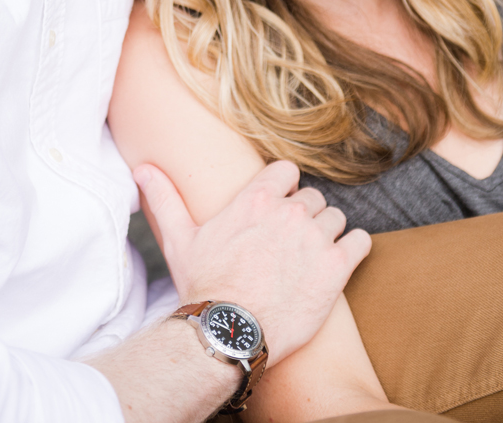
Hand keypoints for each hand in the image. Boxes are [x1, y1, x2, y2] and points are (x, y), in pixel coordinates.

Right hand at [134, 160, 370, 364]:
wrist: (230, 334)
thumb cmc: (204, 288)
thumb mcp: (181, 240)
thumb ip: (166, 199)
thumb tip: (143, 169)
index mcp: (256, 199)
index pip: (287, 171)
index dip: (286, 188)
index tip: (280, 207)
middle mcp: (289, 212)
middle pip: (313, 198)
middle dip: (305, 216)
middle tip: (292, 244)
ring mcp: (314, 238)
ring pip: (335, 218)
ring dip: (328, 233)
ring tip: (311, 258)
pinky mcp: (336, 267)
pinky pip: (359, 241)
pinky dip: (354, 249)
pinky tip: (340, 262)